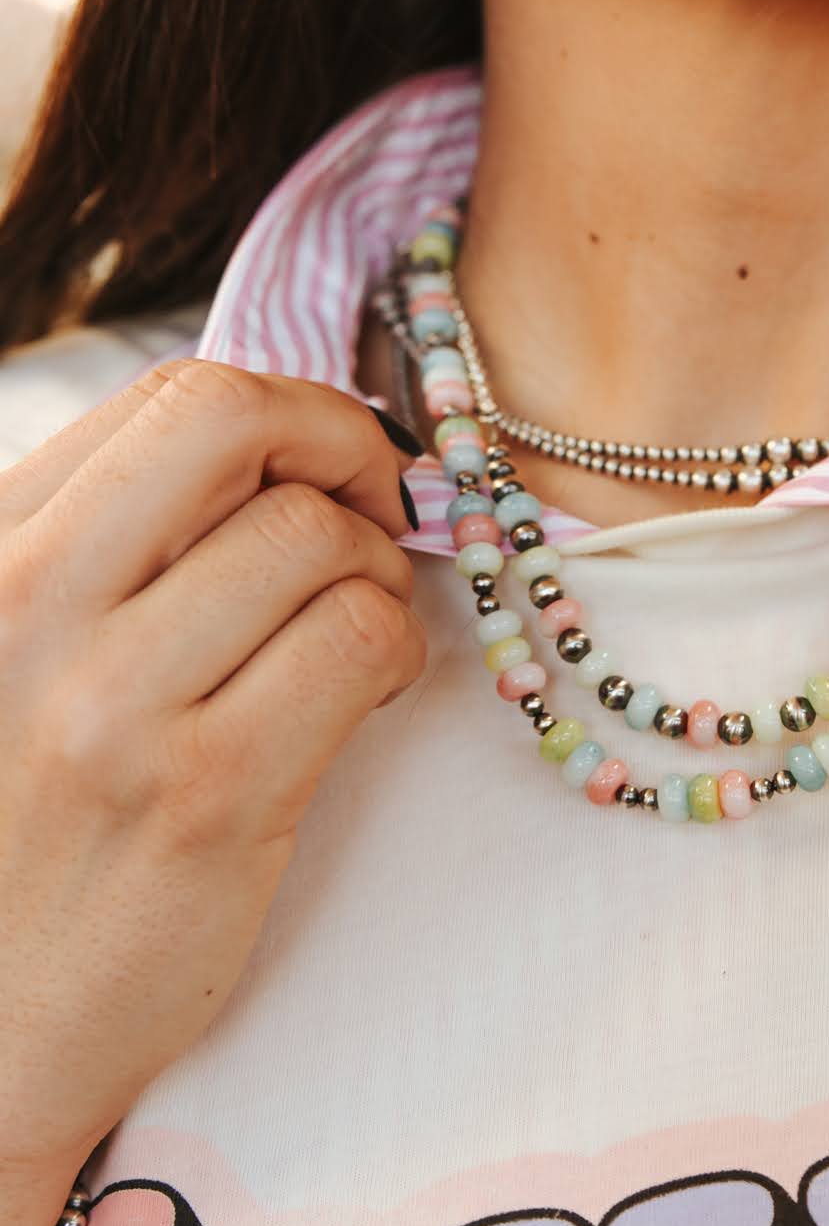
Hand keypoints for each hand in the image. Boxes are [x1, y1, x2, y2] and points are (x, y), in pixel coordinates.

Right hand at [0, 361, 427, 1187]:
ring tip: (353, 634)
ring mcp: (111, 701)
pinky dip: (393, 650)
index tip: (329, 471)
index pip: (171, 397)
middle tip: (374, 513)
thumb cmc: (26, 828)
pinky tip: (366, 694)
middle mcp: (29, 604)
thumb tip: (283, 446)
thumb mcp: (24, 652)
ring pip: (316, 534)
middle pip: (236, 420)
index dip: (290, 415)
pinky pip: (356, 638)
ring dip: (377, 571)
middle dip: (344, 447)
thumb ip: (118, 543)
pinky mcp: (205, 794)